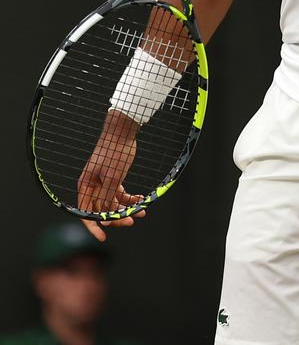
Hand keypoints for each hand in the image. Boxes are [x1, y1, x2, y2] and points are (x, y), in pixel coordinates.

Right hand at [77, 110, 145, 240]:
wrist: (122, 131)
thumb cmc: (113, 152)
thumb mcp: (112, 178)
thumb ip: (107, 198)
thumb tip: (105, 217)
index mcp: (86, 186)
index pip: (86, 212)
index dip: (94, 227)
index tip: (103, 238)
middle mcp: (93, 186)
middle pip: (102, 210)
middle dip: (116, 218)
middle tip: (132, 221)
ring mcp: (103, 183)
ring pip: (113, 203)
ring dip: (126, 208)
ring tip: (142, 212)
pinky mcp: (114, 178)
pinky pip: (120, 194)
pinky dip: (130, 198)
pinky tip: (141, 199)